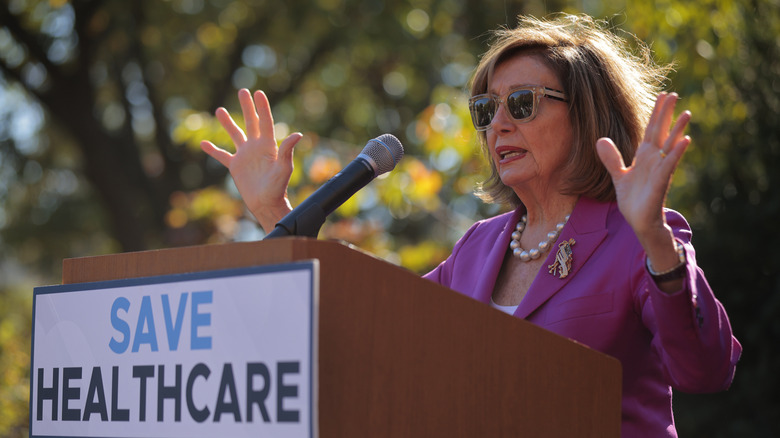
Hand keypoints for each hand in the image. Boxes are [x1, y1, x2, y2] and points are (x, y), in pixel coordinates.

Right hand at [200, 89, 302, 232]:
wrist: (266, 203)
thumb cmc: (278, 187)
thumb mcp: (284, 168)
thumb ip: (287, 150)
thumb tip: (297, 134)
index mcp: (269, 145)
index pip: (265, 122)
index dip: (262, 107)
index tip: (258, 93)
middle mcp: (256, 147)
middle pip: (251, 122)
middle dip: (247, 107)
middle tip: (243, 91)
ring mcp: (245, 155)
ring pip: (235, 134)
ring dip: (228, 123)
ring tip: (220, 110)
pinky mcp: (235, 166)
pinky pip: (222, 155)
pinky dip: (212, 150)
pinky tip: (203, 143)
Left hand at [596, 92, 690, 290]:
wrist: (639, 221)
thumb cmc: (633, 198)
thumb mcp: (619, 175)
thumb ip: (612, 158)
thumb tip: (600, 140)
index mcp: (644, 156)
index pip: (651, 129)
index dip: (656, 113)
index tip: (663, 95)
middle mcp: (654, 159)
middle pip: (661, 132)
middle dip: (666, 114)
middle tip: (674, 94)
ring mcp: (659, 169)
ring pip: (670, 145)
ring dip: (678, 130)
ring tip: (687, 113)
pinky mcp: (660, 181)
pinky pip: (669, 164)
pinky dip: (676, 152)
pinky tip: (685, 140)